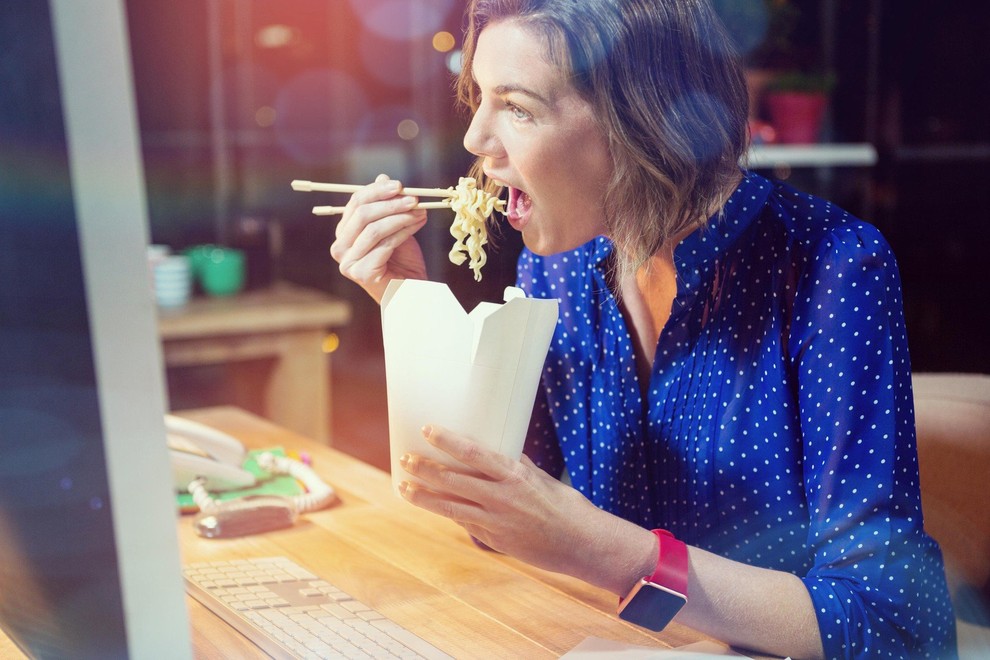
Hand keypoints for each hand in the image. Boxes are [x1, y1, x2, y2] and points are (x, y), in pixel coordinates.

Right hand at [329, 173, 428, 302]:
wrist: (412, 292)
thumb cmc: (403, 261)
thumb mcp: (395, 226)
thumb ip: (387, 205)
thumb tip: (383, 177)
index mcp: (344, 234)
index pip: (355, 204)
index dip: (376, 191)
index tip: (399, 185)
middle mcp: (340, 248)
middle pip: (361, 215)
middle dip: (389, 203)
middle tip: (413, 198)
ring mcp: (348, 263)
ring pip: (373, 229)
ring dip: (400, 216)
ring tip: (420, 211)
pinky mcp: (361, 274)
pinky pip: (384, 245)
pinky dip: (403, 231)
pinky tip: (418, 224)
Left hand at [398, 425, 655, 593]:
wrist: (581, 544)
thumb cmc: (565, 506)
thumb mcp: (541, 478)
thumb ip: (515, 466)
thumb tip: (498, 450)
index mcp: (514, 475)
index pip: (473, 453)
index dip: (447, 441)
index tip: (427, 430)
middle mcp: (501, 497)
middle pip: (453, 480)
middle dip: (425, 469)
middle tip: (404, 458)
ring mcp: (495, 521)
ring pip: (449, 507)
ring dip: (423, 496)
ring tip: (403, 487)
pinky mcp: (493, 539)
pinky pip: (463, 522)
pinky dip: (444, 512)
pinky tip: (429, 505)